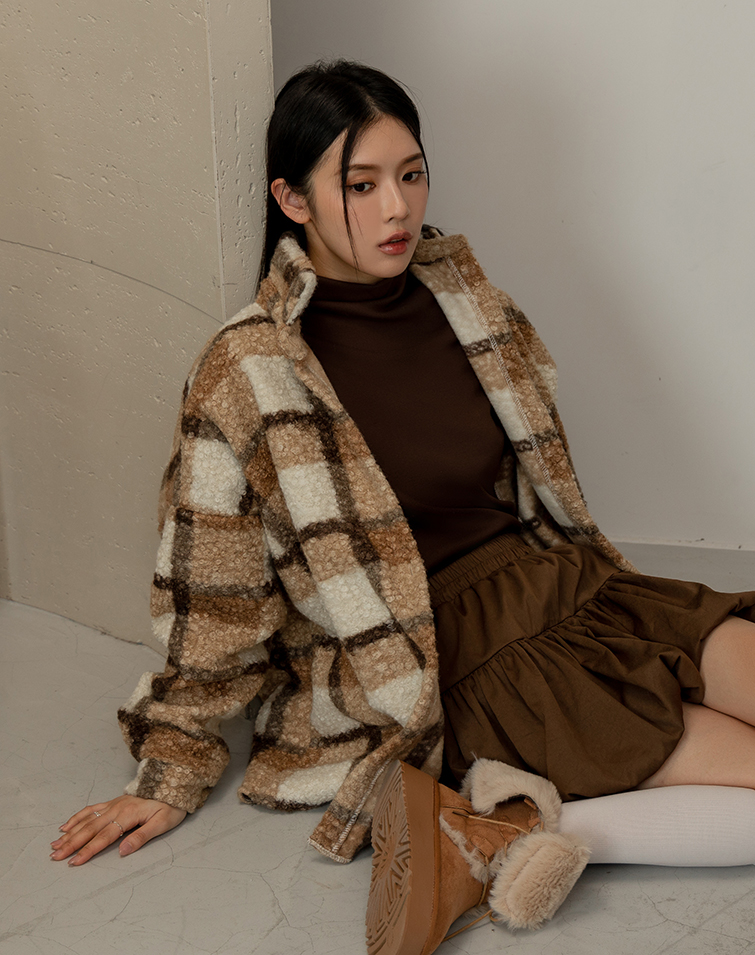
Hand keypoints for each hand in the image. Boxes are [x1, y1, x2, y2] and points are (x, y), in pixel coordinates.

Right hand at [50, 795, 186, 865]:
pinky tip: (66, 825)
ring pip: (87, 820)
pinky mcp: (113, 802)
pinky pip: (91, 809)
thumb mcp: (162, 823)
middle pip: (90, 829)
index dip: (88, 850)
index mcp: (128, 815)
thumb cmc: (170, 807)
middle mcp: (117, 809)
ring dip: (70, 832)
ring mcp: (113, 804)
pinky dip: (77, 817)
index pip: (104, 837)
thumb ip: (142, 837)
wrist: (174, 785)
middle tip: (55, 856)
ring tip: (55, 844)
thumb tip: (123, 851)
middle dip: (71, 843)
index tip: (74, 862)